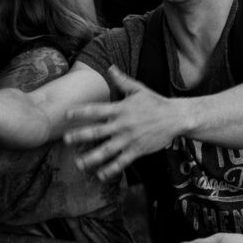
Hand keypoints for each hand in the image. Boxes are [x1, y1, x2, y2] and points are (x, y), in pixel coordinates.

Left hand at [62, 66, 185, 180]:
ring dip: (91, 158)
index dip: (81, 112)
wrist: (177, 117)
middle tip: (66, 140)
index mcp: (121, 109)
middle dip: (80, 136)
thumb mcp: (139, 89)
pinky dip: (110, 169)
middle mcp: (122, 125)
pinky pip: (121, 162)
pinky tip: (100, 174)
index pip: (97, 110)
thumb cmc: (156, 102)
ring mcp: (129, 139)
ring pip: (106, 150)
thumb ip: (122, 81)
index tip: (67, 115)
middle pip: (97, 132)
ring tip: (79, 163)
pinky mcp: (137, 150)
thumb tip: (110, 67)